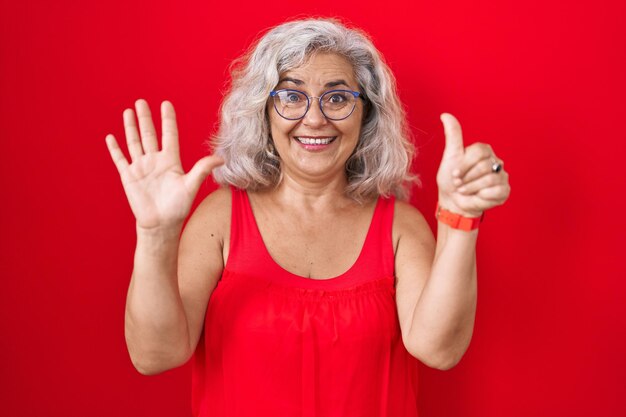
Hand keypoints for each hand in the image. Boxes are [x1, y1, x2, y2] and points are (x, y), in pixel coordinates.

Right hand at [105, 99, 223, 230]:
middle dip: (145, 118)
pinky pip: (120, 159)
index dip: (168, 120)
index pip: (169, 134)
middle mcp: (155, 161)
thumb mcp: (191, 185)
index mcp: (171, 161)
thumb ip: (202, 169)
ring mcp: (141, 168)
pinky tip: (111, 137)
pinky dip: (115, 148)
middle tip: (141, 102)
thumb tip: (222, 159)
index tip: (166, 104)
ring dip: (131, 127)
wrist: (161, 224)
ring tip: (128, 111)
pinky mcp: (129, 177)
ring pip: (134, 142)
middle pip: (149, 134)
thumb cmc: (178, 207)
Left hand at [436, 113, 509, 217]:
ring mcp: (502, 176)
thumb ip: (453, 136)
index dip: (464, 165)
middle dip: (466, 178)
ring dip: (471, 188)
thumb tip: (445, 114)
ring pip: (489, 179)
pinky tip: (477, 196)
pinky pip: (496, 191)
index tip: (454, 174)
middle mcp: (496, 162)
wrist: (453, 202)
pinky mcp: (505, 190)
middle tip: (459, 184)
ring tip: (465, 191)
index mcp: (484, 151)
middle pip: (484, 166)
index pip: (479, 152)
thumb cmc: (451, 179)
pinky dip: (481, 196)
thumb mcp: (450, 156)